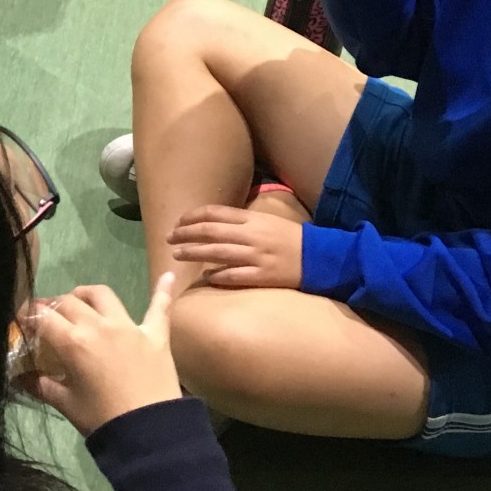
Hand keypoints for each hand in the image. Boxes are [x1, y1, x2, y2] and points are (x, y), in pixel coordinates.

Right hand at [14, 277, 182, 435]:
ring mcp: (129, 327)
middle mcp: (99, 326)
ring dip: (86, 294)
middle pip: (68, 302)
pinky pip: (159, 307)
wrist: (151, 434)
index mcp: (73, 342)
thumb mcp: (66, 404)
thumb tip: (19, 378)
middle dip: (52, 306)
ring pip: (102, 295)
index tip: (20, 320)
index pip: (42, 317)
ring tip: (80, 301)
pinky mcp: (155, 335)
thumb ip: (41, 386)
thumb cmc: (103, 420)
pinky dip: (162, 291)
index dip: (26, 315)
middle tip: (46, 317)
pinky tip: (167, 275)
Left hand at [167, 207, 303, 289]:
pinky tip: (206, 277)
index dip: (192, 217)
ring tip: (176, 255)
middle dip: (185, 234)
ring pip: (217, 253)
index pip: (214, 213)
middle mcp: (251, 235)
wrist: (321, 257)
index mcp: (252, 219)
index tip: (178, 223)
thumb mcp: (267, 221)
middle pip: (210, 231)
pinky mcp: (263, 275)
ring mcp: (256, 256)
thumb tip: (212, 224)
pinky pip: (234, 275)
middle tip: (169, 238)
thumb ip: (241, 221)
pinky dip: (218, 275)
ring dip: (193, 253)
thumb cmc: (291, 238)